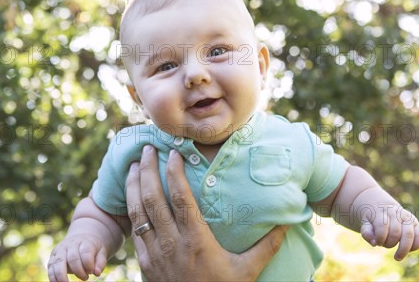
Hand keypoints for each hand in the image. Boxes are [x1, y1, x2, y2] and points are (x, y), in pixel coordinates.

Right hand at [47, 234, 106, 281]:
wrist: (80, 239)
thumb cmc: (92, 249)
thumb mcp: (100, 252)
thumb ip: (100, 262)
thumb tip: (97, 273)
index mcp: (84, 241)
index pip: (85, 252)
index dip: (89, 264)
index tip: (92, 272)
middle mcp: (71, 244)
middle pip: (72, 258)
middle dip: (79, 271)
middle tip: (85, 278)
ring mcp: (60, 250)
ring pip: (59, 262)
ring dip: (63, 276)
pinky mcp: (53, 257)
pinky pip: (51, 267)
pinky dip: (53, 277)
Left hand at [126, 145, 288, 280]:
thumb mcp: (247, 271)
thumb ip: (266, 247)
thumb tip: (287, 223)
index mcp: (196, 240)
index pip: (181, 198)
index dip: (174, 172)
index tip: (172, 152)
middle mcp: (171, 243)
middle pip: (153, 198)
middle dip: (148, 170)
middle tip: (147, 148)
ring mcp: (155, 253)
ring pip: (138, 212)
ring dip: (134, 185)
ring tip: (135, 164)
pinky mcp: (145, 263)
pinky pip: (135, 230)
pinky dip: (131, 209)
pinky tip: (132, 196)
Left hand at [357, 190, 418, 260]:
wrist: (382, 206)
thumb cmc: (373, 219)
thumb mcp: (365, 223)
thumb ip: (366, 233)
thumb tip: (374, 243)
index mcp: (382, 212)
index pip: (382, 226)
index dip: (379, 238)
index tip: (377, 242)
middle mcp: (397, 213)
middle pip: (396, 233)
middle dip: (389, 244)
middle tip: (384, 245)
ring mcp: (408, 218)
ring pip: (409, 235)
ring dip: (403, 249)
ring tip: (397, 257)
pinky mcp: (416, 223)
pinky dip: (416, 245)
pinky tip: (409, 250)